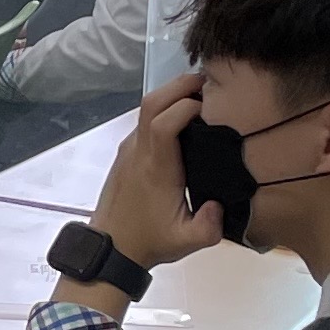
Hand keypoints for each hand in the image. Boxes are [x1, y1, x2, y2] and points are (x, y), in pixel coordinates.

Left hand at [89, 70, 226, 271]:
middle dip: (180, 85)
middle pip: (152, 103)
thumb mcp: (186, 242)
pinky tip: (188, 117)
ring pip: (147, 108)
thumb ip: (209, 227)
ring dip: (173, 94)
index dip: (187, 106)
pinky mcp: (127, 152)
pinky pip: (146, 120)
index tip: (214, 105)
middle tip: (212, 82)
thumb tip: (220, 204)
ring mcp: (130, 149)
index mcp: (155, 168)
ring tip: (205, 95)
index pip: (164, 122)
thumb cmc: (148, 241)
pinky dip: (166, 109)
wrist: (110, 247)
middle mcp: (139, 151)